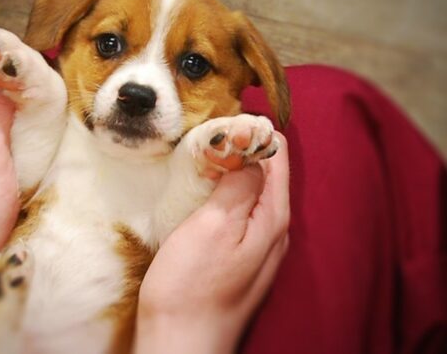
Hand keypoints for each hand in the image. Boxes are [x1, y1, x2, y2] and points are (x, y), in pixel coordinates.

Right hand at [136, 133, 289, 353]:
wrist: (180, 342)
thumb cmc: (191, 286)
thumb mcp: (214, 226)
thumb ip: (239, 184)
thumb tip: (252, 143)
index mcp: (273, 217)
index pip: (277, 154)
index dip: (250, 133)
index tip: (219, 126)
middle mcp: (273, 229)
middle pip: (265, 171)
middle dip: (238, 150)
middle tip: (203, 142)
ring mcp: (257, 245)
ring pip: (249, 190)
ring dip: (227, 171)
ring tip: (198, 162)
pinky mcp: (238, 255)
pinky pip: (237, 210)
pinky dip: (221, 193)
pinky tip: (199, 195)